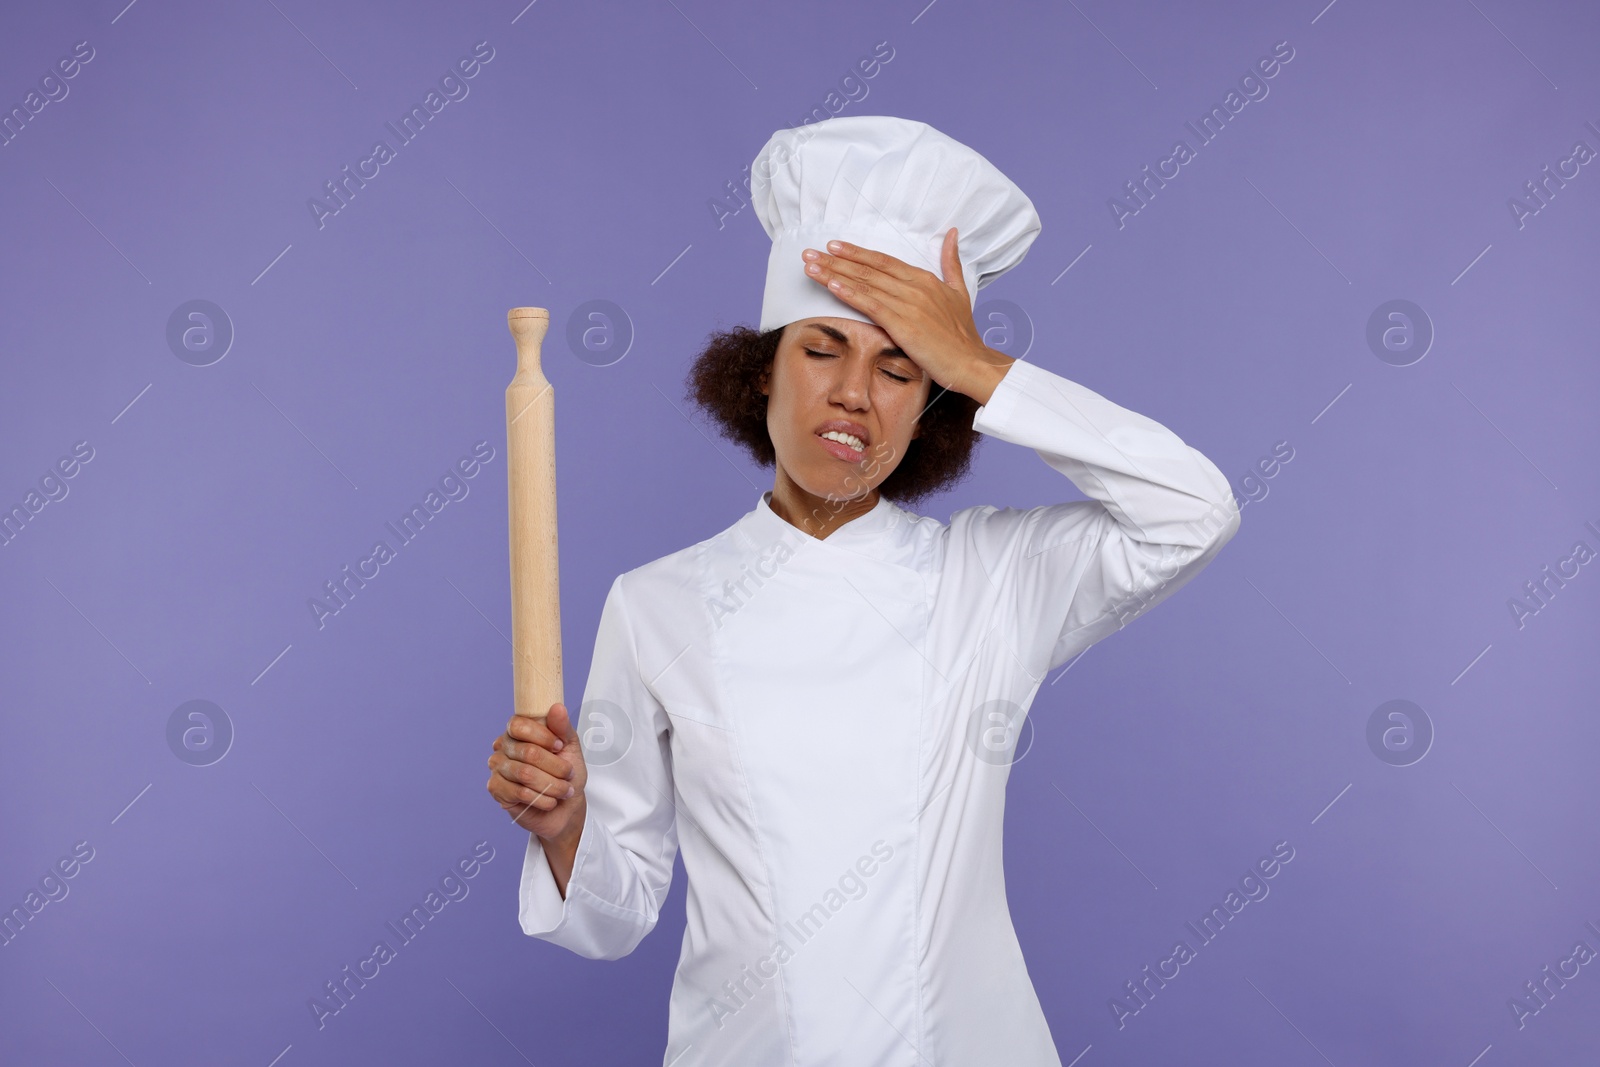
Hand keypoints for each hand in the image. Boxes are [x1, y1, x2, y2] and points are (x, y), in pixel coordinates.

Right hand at [487, 702, 586, 842]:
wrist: (566, 806)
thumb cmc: (566, 774)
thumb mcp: (571, 747)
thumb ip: (562, 728)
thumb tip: (557, 707)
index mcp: (519, 730)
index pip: (519, 725)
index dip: (543, 736)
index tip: (560, 746)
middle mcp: (504, 746)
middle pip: (527, 752)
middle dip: (555, 766)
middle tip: (568, 774)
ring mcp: (497, 767)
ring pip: (525, 774)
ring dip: (551, 785)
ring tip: (564, 790)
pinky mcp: (496, 789)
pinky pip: (518, 793)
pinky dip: (541, 799)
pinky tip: (550, 801)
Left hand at [801, 226, 1014, 403]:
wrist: (971, 362)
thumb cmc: (963, 333)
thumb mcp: (959, 291)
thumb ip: (951, 262)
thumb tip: (951, 233)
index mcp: (924, 278)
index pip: (883, 260)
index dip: (856, 252)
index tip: (832, 246)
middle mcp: (914, 287)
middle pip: (868, 269)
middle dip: (835, 260)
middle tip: (808, 253)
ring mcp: (908, 305)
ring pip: (865, 284)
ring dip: (834, 274)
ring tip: (810, 267)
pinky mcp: (903, 325)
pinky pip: (872, 306)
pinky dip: (851, 294)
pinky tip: (832, 286)